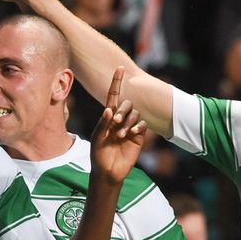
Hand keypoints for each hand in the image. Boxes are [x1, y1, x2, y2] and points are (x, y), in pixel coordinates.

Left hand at [90, 67, 147, 185]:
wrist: (108, 171)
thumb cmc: (98, 154)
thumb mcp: (97, 138)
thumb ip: (103, 123)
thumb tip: (109, 110)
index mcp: (108, 117)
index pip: (113, 96)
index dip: (116, 82)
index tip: (120, 68)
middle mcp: (120, 119)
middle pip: (127, 104)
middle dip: (123, 111)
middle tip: (116, 123)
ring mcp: (130, 127)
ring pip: (136, 113)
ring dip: (129, 121)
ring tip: (121, 135)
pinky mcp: (139, 136)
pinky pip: (142, 125)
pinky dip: (138, 127)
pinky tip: (132, 135)